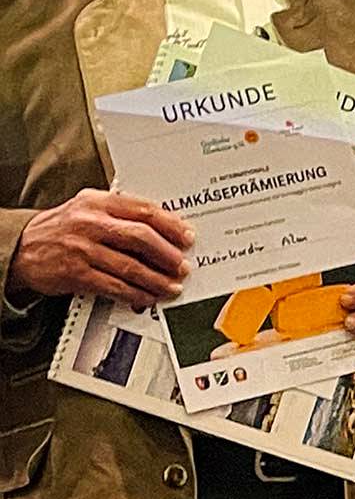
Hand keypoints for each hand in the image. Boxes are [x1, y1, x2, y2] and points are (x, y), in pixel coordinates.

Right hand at [7, 189, 192, 304]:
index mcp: (97, 202)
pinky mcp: (76, 274)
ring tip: (172, 285)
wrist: (22, 247)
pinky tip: (147, 296)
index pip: (143, 210)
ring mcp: (82, 249)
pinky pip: (114, 286)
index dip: (171, 224)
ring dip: (157, 279)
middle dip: (168, 254)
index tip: (187, 236)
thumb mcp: (88, 207)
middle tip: (182, 265)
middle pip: (141, 237)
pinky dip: (136, 294)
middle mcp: (90, 223)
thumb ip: (120, 211)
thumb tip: (164, 226)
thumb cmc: (62, 228)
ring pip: (131, 266)